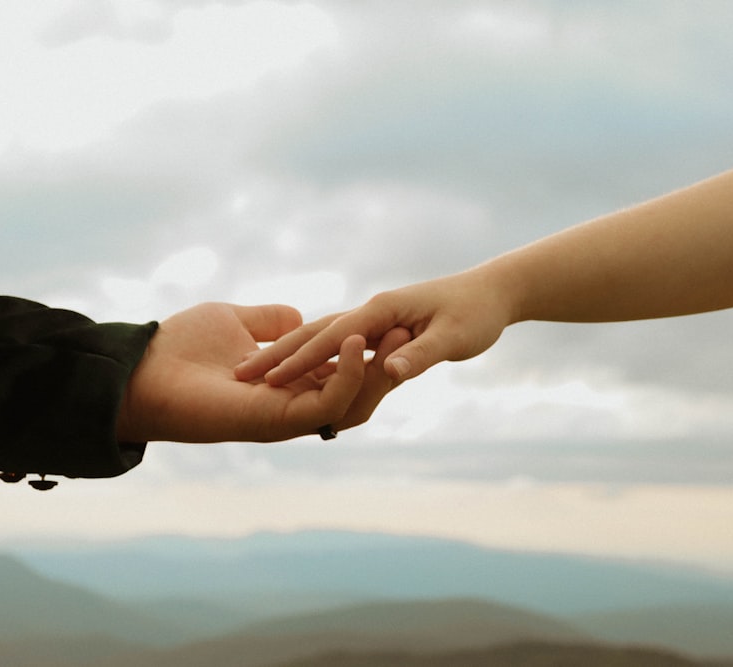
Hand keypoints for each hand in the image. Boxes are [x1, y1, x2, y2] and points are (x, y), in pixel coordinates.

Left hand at [116, 302, 409, 442]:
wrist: (143, 370)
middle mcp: (293, 403)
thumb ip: (271, 321)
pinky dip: (344, 375)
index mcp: (288, 383)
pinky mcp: (278, 421)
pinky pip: (326, 404)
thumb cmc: (182, 346)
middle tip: (407, 330)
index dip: (369, 347)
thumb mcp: (236, 321)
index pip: (342, 370)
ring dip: (375, 369)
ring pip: (351, 402)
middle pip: (357, 391)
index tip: (394, 319)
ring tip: (392, 334)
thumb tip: (300, 318)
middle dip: (386, 361)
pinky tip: (351, 343)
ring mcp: (288, 415)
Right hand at [236, 268, 512, 386]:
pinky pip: (337, 341)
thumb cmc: (476, 315)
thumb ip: (419, 356)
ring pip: (321, 335)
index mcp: (382, 310)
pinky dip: (311, 353)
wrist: (492, 291)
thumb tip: (388, 374)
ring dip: (288, 353)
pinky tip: (294, 367)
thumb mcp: (454, 338)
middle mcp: (370, 311)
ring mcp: (371, 317)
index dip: (299, 360)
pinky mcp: (377, 325)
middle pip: (315, 333)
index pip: (333, 338)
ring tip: (253, 371)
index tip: (266, 380)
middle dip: (278, 354)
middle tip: (239, 376)